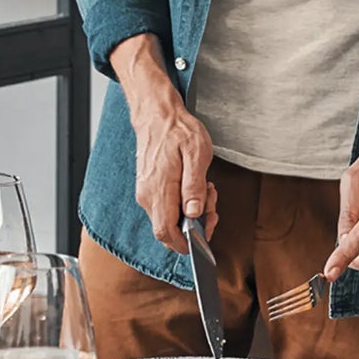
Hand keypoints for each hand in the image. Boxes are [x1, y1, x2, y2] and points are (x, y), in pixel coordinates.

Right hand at [131, 94, 219, 254]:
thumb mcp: (197, 153)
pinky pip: (166, 208)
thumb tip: (194, 213)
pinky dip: (183, 205)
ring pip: (168, 220)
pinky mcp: (149, 189)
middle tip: (211, 205)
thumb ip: (194, 186)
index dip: (186, 243)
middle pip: (168, 231)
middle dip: (194, 227)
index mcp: (159, 190)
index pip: (166, 233)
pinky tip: (194, 187)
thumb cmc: (178, 130)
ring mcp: (146, 193)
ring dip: (190, 213)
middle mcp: (148, 196)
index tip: (205, 235)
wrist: (157, 115)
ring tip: (205, 189)